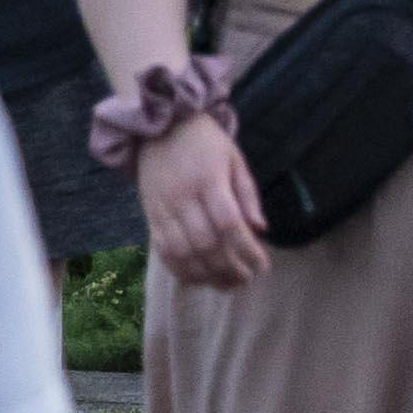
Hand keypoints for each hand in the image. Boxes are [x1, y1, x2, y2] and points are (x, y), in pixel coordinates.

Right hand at [134, 102, 269, 298]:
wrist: (159, 126)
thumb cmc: (204, 141)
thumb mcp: (234, 158)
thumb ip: (247, 194)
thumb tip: (261, 229)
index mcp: (208, 181)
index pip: (228, 224)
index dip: (246, 250)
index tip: (263, 266)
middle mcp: (183, 198)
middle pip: (205, 243)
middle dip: (228, 268)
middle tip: (246, 280)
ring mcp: (162, 209)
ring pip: (182, 252)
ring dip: (205, 275)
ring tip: (226, 285)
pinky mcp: (149, 216)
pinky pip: (161, 250)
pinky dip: (179, 269)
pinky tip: (197, 280)